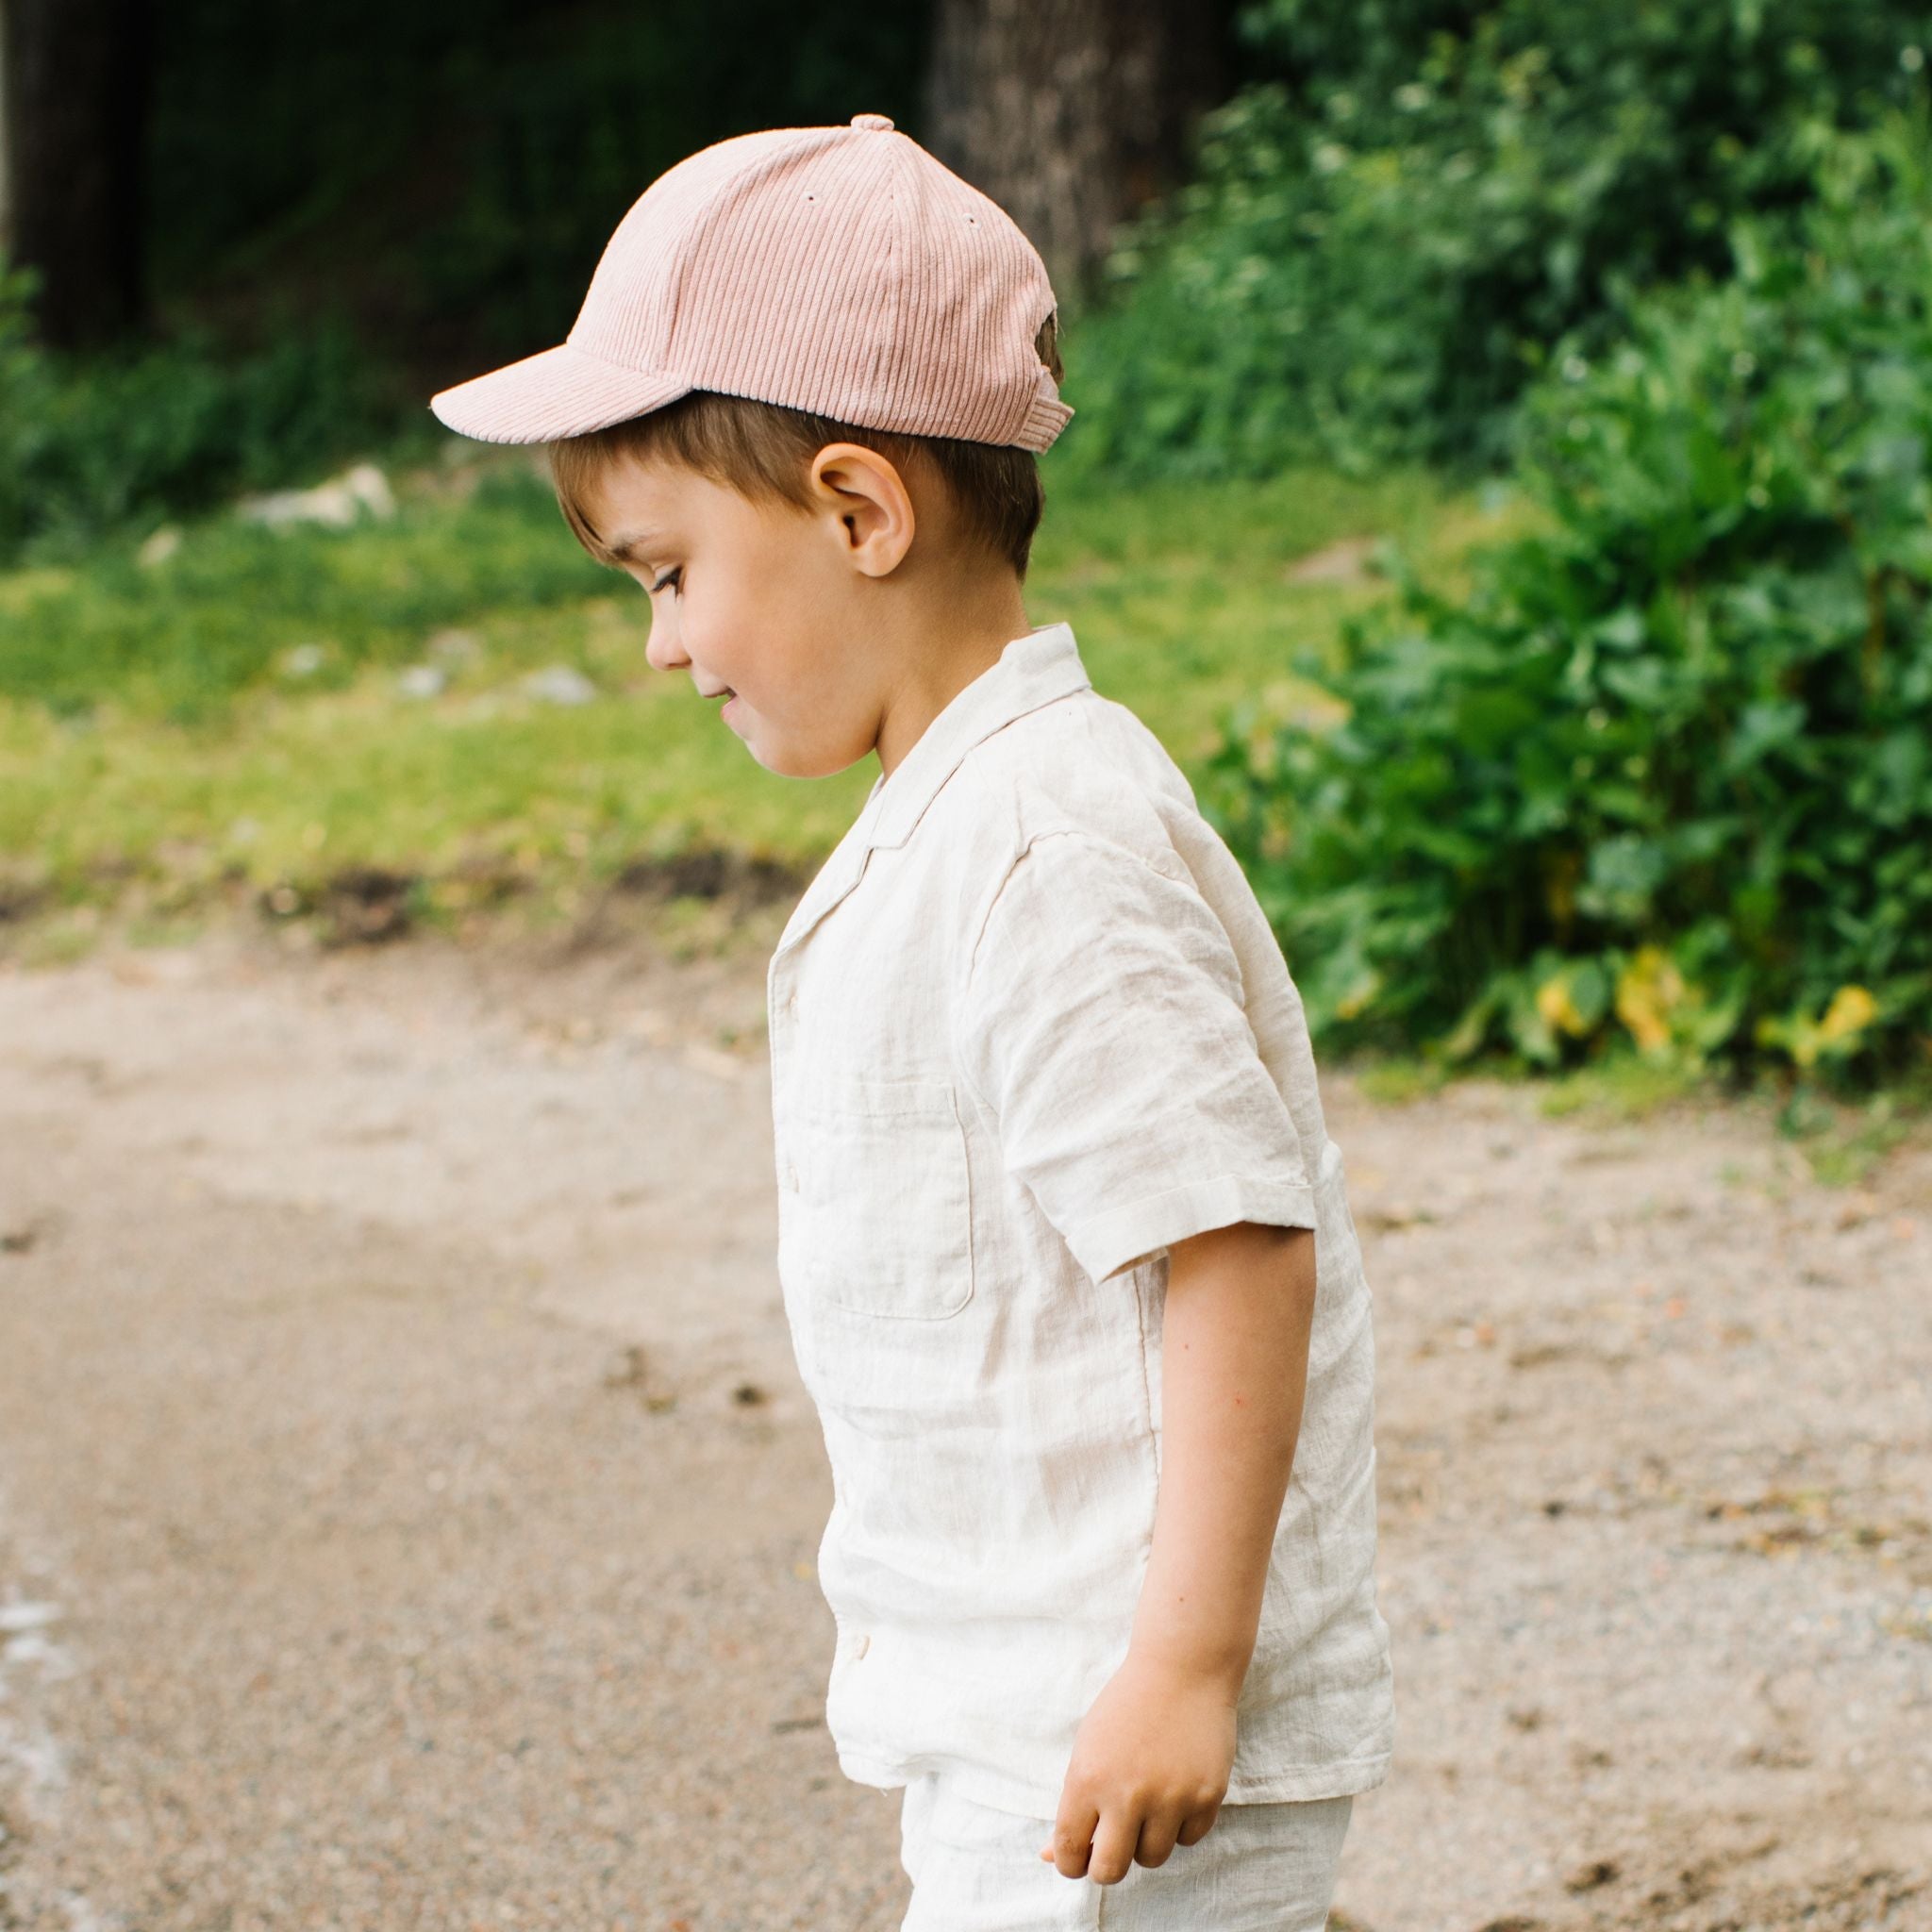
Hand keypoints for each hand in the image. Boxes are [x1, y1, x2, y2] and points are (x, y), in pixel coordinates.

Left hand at [1038, 1647, 1237, 1882]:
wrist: (1181, 1669)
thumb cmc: (1126, 1709)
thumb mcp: (1088, 1749)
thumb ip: (1072, 1805)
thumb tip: (1051, 1856)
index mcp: (1088, 1779)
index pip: (1069, 1851)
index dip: (1069, 1863)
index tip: (1076, 1859)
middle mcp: (1128, 1794)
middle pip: (1109, 1871)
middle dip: (1105, 1866)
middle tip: (1110, 1847)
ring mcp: (1171, 1798)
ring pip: (1151, 1858)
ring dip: (1145, 1841)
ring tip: (1147, 1804)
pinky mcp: (1207, 1797)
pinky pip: (1187, 1839)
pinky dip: (1179, 1825)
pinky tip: (1175, 1790)